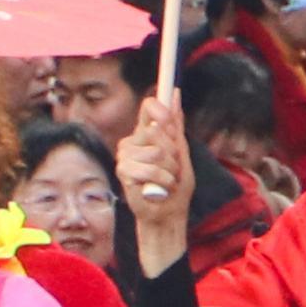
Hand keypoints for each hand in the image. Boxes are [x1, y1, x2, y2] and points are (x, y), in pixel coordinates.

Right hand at [119, 90, 194, 273]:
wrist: (168, 213)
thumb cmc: (175, 185)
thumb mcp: (182, 153)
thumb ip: (176, 126)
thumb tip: (175, 94)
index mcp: (147, 134)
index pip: (149, 108)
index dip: (160, 109)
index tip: (168, 118)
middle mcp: (132, 141)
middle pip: (156, 130)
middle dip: (174, 152)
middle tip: (174, 167)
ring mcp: (125, 156)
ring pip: (157, 152)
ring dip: (171, 170)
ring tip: (167, 180)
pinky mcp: (123, 172)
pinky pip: (150, 169)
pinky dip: (163, 181)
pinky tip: (159, 188)